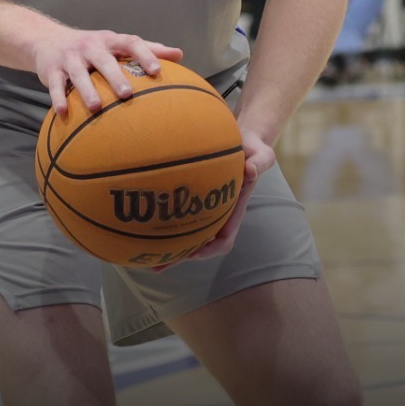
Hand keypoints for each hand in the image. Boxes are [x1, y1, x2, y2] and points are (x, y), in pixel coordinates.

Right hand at [31, 27, 182, 114]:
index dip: (144, 54)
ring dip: (87, 90)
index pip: (130, 42)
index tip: (157, 71)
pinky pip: (54, 85)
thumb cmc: (92, 47)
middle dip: (115, 76)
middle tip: (127, 94)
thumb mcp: (116, 43)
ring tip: (96, 108)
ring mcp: (69, 57)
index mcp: (109, 40)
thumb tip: (180, 54)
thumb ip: (147, 49)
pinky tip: (64, 113)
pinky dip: (58, 98)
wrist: (47, 39)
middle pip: (103, 60)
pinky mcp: (51, 69)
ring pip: (78, 73)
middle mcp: (90, 46)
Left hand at [157, 127, 272, 268]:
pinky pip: (178, 211)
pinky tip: (144, 218)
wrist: (244, 140)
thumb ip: (259, 163)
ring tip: (143, 253)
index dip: (208, 249)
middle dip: (180, 256)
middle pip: (199, 243)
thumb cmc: (254, 149)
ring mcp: (206, 206)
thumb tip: (250, 170)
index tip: (192, 253)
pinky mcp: (194, 195)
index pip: (223, 239)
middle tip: (156, 265)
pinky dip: (164, 219)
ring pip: (186, 231)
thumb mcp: (261, 155)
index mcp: (234, 210)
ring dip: (168, 244)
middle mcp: (219, 213)